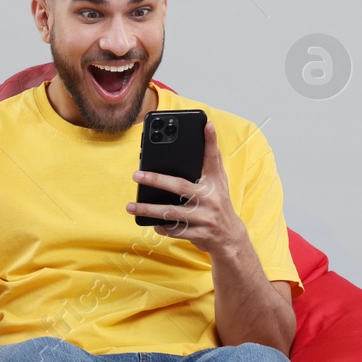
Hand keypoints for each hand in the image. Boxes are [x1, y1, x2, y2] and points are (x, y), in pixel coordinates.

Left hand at [126, 120, 248, 256]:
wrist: (230, 237)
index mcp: (215, 182)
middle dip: (157, 180)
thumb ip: (212, 161)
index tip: (207, 124)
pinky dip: (162, 227)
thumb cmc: (219, 204)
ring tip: (131, 206)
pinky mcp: (199, 234)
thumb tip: (208, 131)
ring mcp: (205, 217)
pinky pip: (175, 231)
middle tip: (137, 175)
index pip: (213, 158)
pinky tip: (150, 223)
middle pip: (180, 186)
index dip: (211, 141)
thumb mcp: (219, 183)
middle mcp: (211, 198)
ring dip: (149, 209)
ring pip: (172, 212)